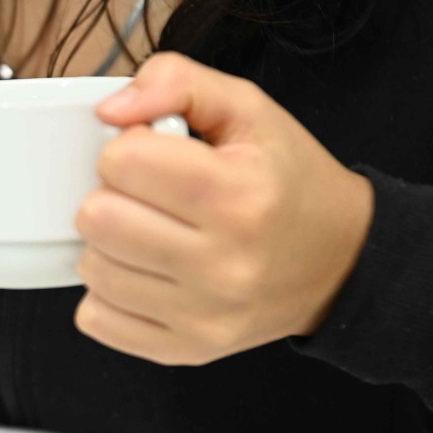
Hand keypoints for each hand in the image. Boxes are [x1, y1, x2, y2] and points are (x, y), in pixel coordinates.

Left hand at [72, 52, 373, 365]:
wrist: (340, 261)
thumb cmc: (285, 181)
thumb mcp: (248, 110)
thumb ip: (176, 82)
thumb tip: (109, 110)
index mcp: (237, 194)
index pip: (121, 162)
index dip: (126, 149)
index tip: (154, 156)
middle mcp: (223, 263)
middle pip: (96, 218)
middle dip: (110, 196)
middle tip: (146, 197)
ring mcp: (204, 314)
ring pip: (92, 270)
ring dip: (108, 246)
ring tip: (148, 233)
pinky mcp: (187, 349)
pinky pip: (98, 321)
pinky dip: (109, 294)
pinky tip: (143, 273)